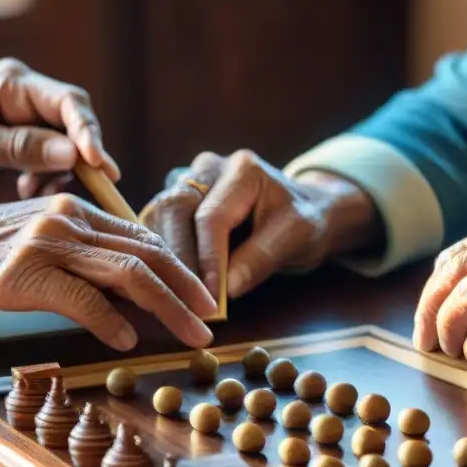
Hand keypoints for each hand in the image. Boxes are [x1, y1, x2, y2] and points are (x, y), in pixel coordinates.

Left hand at [0, 58, 118, 197]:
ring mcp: (30, 119)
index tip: (98, 164)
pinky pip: (54, 159)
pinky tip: (28, 190)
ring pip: (69, 145)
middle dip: (81, 156)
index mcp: (14, 84)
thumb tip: (73, 154)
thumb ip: (21, 148)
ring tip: (33, 190)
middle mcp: (28, 96)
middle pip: (76, 123)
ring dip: (62, 172)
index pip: (68, 102)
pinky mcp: (27, 140)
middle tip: (90, 185)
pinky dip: (49, 178)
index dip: (88, 132)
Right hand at [0, 192, 217, 350]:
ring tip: (191, 334)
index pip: (144, 238)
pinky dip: (111, 321)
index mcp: (77, 213)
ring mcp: (47, 243)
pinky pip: (81, 297)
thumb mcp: (41, 247)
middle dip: (187, 289)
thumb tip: (133, 296)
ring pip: (127, 273)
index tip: (203, 298)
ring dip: (167, 307)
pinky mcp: (23, 273)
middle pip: (147, 254)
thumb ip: (85, 262)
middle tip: (212, 319)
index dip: (180, 268)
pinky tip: (128, 341)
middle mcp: (69, 220)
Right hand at [139, 150, 380, 299]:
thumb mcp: (295, 238)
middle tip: (183, 299)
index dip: (208, 258)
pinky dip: (160, 252)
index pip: (212, 216)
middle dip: (178, 258)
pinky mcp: (179, 198)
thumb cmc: (305, 221)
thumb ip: (260, 259)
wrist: (307, 210)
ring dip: (162, 255)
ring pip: (160, 215)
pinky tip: (166, 279)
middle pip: (175, 209)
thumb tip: (225, 291)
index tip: (209, 296)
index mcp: (242, 169)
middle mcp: (209, 167)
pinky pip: (159, 223)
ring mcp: (190, 180)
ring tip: (172, 292)